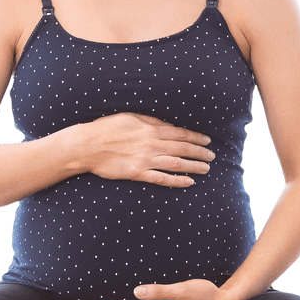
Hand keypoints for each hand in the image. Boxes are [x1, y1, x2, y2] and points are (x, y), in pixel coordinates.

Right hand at [79, 112, 214, 187]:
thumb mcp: (130, 117)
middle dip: (200, 152)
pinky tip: (189, 182)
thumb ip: (150, 121)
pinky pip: (162, 178)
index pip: (180, 133)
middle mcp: (151, 144)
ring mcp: (145, 160)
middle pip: (182, 148)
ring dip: (194, 166)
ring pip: (176, 163)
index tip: (207, 141)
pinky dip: (177, 180)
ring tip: (206, 169)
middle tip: (212, 156)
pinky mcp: (137, 173)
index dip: (196, 137)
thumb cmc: (106, 128)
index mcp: (150, 128)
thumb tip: (168, 124)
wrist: (87, 146)